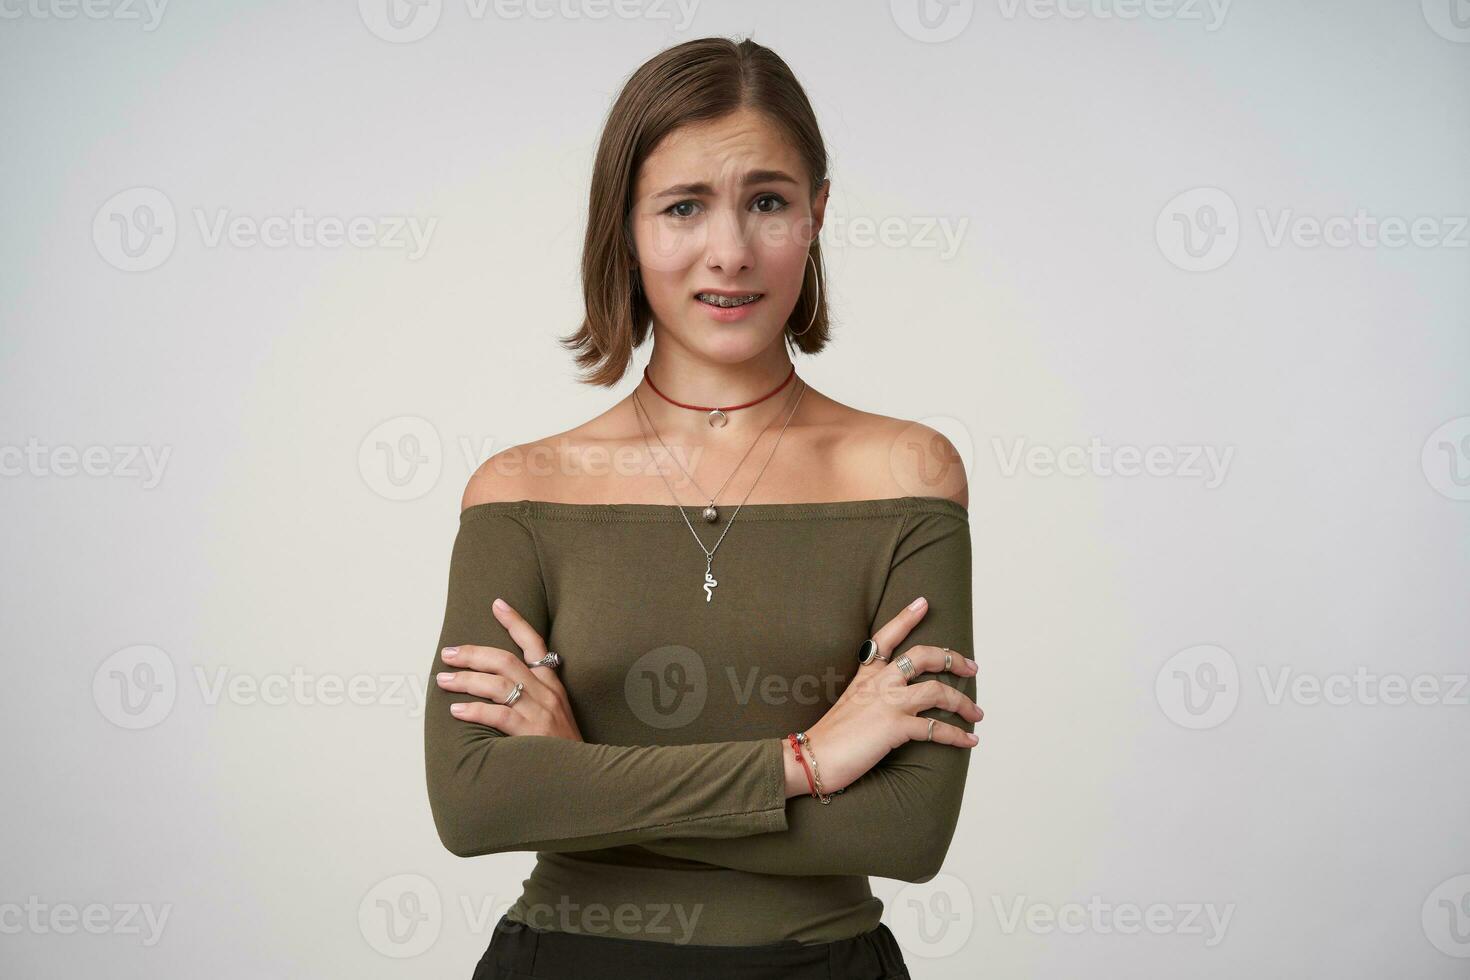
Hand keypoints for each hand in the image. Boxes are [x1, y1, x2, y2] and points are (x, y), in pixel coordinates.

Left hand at [436, 597, 583, 740]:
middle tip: (448, 653)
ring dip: (466, 679)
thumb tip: (500, 685)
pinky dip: (474, 710)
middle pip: (506, 661)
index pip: (535, 644)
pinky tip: (456, 710)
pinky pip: (499, 714)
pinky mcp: (532, 733)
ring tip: (443, 680)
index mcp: (553, 685)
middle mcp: (548, 693)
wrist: (585, 777)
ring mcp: (541, 712)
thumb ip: (535, 697)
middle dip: (474, 653)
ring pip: (498, 684)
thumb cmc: (563, 748)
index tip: (497, 604)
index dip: (515, 622)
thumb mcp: (557, 714)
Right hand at [784, 596, 982, 796]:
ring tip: (976, 713)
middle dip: (952, 658)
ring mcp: (888, 703)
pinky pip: (935, 728)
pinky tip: (970, 740)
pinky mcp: (894, 728)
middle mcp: (879, 683)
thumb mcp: (850, 703)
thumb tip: (893, 701)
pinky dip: (957, 735)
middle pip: (922, 657)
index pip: (886, 637)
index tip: (923, 603)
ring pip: (937, 690)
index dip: (906, 617)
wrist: (811, 757)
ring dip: (963, 702)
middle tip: (971, 666)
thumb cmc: (830, 737)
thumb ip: (871, 695)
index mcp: (866, 675)